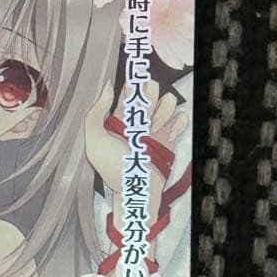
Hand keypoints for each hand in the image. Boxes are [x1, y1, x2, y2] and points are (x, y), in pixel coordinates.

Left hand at [84, 78, 187, 213]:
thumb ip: (96, 114)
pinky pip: (180, 118)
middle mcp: (139, 121)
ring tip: (153, 129)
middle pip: (151, 92)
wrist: (136, 189)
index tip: (133, 88)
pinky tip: (168, 132)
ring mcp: (155, 128)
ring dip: (163, 110)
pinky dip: (177, 122)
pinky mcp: (170, 138)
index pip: (128, 93)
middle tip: (144, 111)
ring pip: (167, 102)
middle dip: (149, 97)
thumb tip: (107, 88)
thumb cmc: (113, 169)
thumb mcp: (95, 142)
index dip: (132, 87)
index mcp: (120, 119)